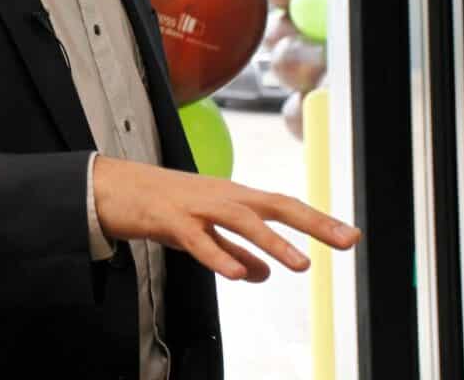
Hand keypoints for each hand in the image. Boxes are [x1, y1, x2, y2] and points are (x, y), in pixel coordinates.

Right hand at [91, 155, 360, 282]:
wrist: (113, 188)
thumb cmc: (162, 207)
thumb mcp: (204, 232)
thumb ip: (235, 250)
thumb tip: (265, 274)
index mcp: (233, 197)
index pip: (283, 207)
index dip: (317, 220)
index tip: (350, 236)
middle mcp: (221, 196)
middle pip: (274, 205)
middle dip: (312, 223)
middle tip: (344, 241)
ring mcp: (196, 205)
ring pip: (240, 219)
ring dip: (272, 241)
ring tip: (300, 264)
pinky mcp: (169, 218)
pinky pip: (198, 240)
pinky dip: (220, 256)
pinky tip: (238, 274)